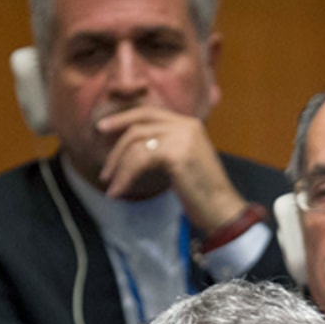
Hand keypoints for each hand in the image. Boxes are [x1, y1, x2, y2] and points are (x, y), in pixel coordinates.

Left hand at [95, 106, 245, 231]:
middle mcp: (186, 125)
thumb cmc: (202, 193)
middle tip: (104, 168)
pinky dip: (125, 177)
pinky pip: (139, 161)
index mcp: (189, 124)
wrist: (222, 210)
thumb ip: (164, 148)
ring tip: (111, 187)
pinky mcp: (176, 154)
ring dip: (118, 167)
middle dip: (116, 146)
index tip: (103, 128)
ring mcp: (182, 138)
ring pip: (136, 144)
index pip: (149, 113)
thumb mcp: (183, 162)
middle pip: (139, 124)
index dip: (123, 118)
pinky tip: (119, 192)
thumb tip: (133, 148)